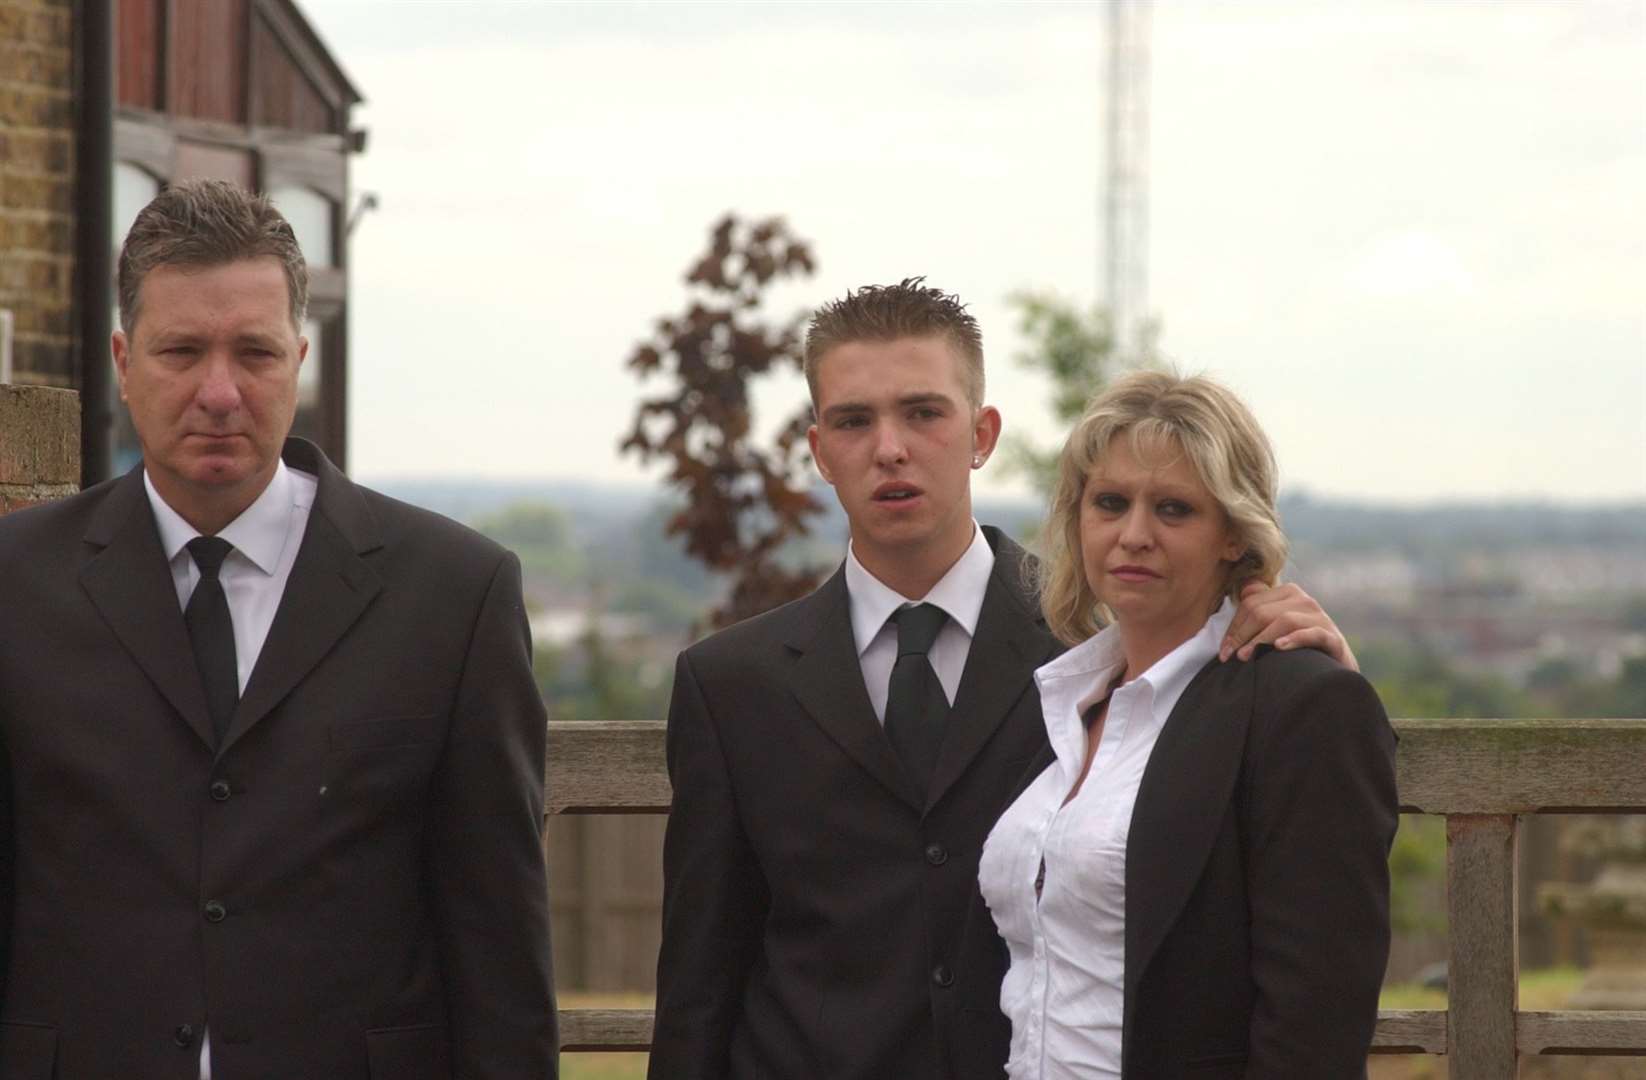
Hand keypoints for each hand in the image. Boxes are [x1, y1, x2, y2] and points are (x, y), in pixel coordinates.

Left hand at [1219, 581, 1357, 670]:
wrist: (1331, 670)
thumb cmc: (1298, 647)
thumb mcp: (1277, 624)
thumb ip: (1261, 605)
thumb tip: (1244, 588)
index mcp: (1288, 593)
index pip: (1251, 604)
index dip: (1234, 627)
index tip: (1224, 650)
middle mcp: (1305, 601)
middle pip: (1262, 612)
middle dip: (1242, 635)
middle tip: (1231, 656)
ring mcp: (1321, 618)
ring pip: (1284, 621)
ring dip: (1261, 639)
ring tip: (1246, 657)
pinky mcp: (1333, 638)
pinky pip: (1312, 634)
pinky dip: (1295, 639)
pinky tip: (1279, 647)